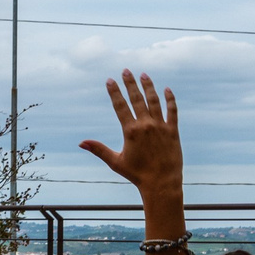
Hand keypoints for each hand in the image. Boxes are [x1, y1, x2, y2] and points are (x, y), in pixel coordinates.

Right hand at [79, 70, 181, 196]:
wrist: (161, 183)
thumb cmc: (137, 174)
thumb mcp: (115, 162)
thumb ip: (99, 150)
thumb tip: (81, 143)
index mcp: (130, 131)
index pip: (120, 106)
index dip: (114, 92)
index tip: (110, 80)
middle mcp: (145, 125)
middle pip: (136, 99)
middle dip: (130, 83)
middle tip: (126, 71)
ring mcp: (160, 126)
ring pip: (154, 101)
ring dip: (148, 86)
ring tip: (143, 75)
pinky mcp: (173, 131)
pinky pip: (172, 111)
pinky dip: (169, 99)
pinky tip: (166, 89)